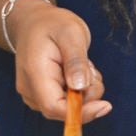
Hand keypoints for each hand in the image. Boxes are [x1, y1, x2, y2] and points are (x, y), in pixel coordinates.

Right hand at [11, 2, 110, 123]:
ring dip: (86, 89)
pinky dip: (81, 89)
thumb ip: (76, 61)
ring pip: (70, 107)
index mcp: (35, 74)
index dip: (81, 113)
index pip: (54, 107)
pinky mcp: (43, 94)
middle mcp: (30, 89)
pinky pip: (69, 101)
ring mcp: (35, 94)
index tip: (105, 106)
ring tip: (81, 63)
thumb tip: (80, 87)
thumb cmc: (52, 24)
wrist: (34, 22)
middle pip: (65, 111)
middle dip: (87, 95)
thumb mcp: (71, 34)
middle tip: (89, 66)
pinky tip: (77, 69)